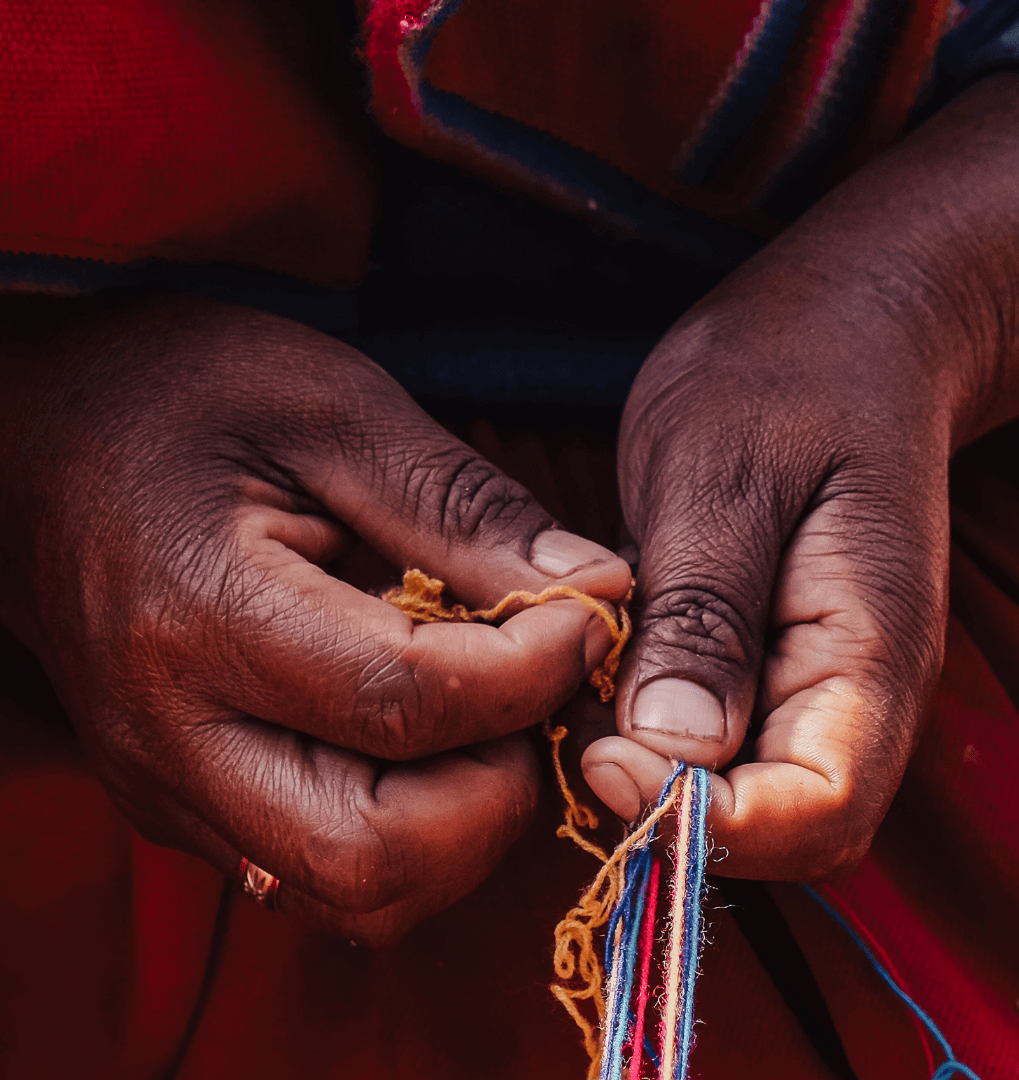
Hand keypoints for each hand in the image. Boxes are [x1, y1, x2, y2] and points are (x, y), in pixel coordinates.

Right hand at [0, 292, 629, 941]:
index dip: (531, 673)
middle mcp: (170, 736)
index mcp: (197, 615)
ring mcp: (169, 786)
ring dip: (463, 825)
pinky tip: (430, 735)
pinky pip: (322, 872)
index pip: (403, 704)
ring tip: (492, 712)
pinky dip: (413, 830)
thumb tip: (593, 590)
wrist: (34, 436)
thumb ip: (462, 510)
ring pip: (355, 893)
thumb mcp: (333, 410)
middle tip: (538, 688)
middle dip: (499, 789)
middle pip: (373, 855)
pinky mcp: (184, 802)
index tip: (587, 616)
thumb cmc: (177, 395)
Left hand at [583, 72, 1018, 879]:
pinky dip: (658, 743)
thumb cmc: (787, 378)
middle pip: (788, 833)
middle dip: (677, 817)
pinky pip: (724, 748)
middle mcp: (858, 692)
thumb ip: (705, 614)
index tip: (599, 760)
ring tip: (580, 706)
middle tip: (574, 742)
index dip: (705, 818)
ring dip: (661, 784)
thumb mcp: (724, 476)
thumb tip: (672, 751)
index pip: (817, 810)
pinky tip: (598, 685)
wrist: (845, 333)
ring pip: (751, 803)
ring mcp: (821, 686)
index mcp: (871, 648)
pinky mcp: (776, 668)